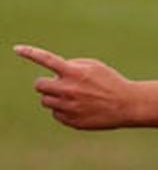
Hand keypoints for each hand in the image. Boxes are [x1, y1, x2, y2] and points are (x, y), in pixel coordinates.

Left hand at [14, 44, 135, 129]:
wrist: (128, 106)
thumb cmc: (112, 83)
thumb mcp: (94, 66)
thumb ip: (71, 65)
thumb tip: (55, 72)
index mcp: (73, 73)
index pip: (45, 59)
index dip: (29, 53)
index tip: (17, 49)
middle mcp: (68, 90)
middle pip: (39, 85)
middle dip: (47, 85)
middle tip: (59, 86)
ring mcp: (69, 107)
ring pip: (46, 102)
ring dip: (54, 98)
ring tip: (73, 98)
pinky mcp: (73, 121)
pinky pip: (56, 115)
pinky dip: (63, 111)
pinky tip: (80, 109)